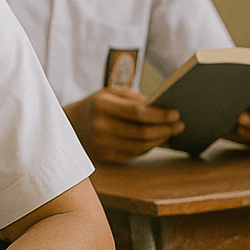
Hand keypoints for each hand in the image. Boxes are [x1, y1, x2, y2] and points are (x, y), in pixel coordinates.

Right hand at [66, 87, 182, 162]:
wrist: (70, 124)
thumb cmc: (98, 105)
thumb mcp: (110, 93)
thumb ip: (133, 97)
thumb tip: (160, 108)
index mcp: (102, 105)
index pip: (137, 112)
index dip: (159, 114)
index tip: (176, 114)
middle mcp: (99, 125)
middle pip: (141, 131)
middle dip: (164, 129)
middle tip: (179, 125)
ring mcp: (100, 143)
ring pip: (140, 145)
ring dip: (159, 140)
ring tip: (170, 132)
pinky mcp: (103, 156)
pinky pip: (133, 154)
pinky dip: (148, 147)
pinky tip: (156, 141)